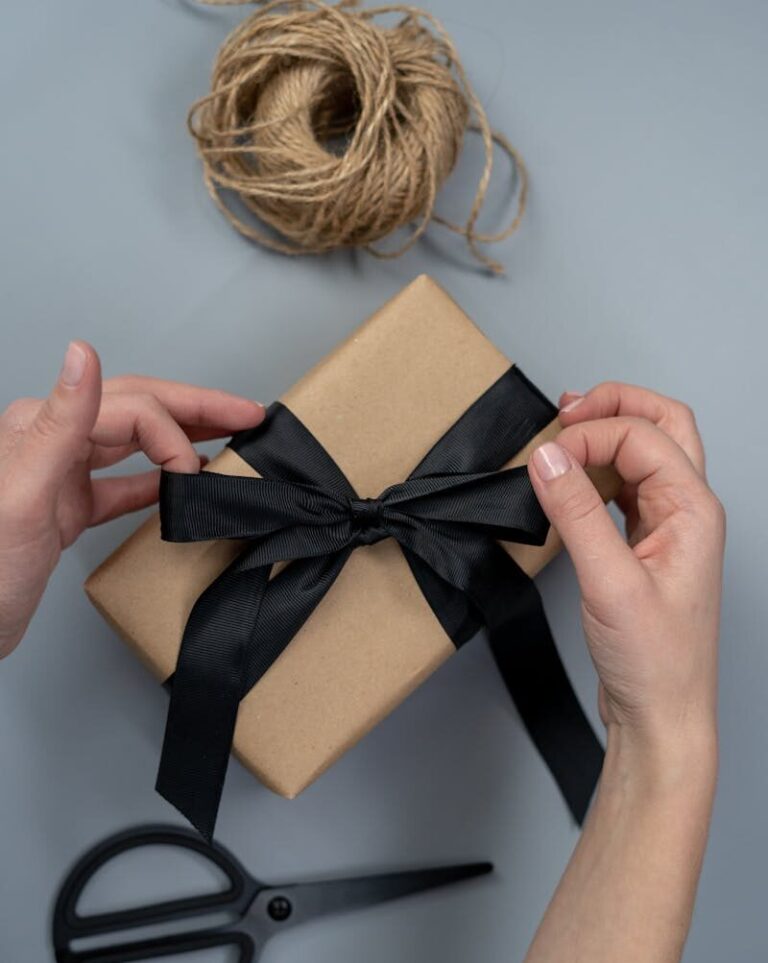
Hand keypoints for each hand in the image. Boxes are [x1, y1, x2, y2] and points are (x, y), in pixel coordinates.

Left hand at [0, 341, 264, 657]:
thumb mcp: (23, 494)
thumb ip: (60, 422)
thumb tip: (84, 353)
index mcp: (44, 427)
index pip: (133, 408)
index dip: (176, 434)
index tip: (199, 474)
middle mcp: (54, 442)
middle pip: (140, 411)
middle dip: (198, 409)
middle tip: (249, 416)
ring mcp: (61, 475)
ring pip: (136, 441)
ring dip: (184, 436)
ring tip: (228, 437)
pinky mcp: (67, 509)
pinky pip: (122, 484)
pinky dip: (158, 480)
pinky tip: (183, 484)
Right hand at [524, 383, 724, 962]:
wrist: (661, 715)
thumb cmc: (653, 661)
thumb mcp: (610, 583)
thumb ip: (577, 514)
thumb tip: (546, 458)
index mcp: (692, 510)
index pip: (641, 438)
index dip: (590, 436)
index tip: (546, 457)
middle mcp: (687, 510)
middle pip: (663, 425)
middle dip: (616, 405)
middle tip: (568, 408)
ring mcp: (668, 526)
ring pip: (646, 452)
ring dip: (608, 432)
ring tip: (565, 428)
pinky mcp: (644, 545)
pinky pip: (625, 487)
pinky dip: (597, 469)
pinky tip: (570, 476)